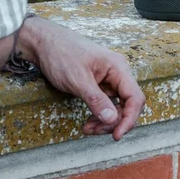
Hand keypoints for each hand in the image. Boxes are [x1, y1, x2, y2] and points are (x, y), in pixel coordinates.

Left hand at [16, 15, 144, 139]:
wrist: (44, 43)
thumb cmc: (61, 54)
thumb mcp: (78, 80)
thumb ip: (96, 100)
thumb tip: (112, 120)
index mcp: (118, 68)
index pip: (135, 97)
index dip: (129, 119)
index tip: (116, 135)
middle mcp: (117, 73)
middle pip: (128, 105)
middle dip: (114, 122)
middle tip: (94, 131)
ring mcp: (109, 79)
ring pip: (117, 107)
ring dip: (106, 121)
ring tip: (88, 128)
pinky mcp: (99, 84)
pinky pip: (106, 104)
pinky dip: (99, 115)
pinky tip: (88, 122)